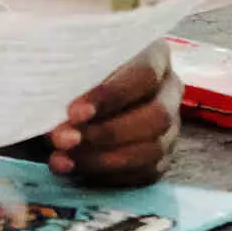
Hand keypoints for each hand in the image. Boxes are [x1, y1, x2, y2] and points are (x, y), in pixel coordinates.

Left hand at [48, 42, 181, 186]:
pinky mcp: (161, 157)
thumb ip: (69, 78)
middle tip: (65, 140)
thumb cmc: (75, 71)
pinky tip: (76, 170)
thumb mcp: (74, 64)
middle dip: (107, 133)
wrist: (77, 95)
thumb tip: (61, 116)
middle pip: (156, 116)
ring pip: (152, 150)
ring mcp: (170, 126)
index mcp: (155, 55)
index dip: (111, 95)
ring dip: (102, 159)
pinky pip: (144, 173)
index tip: (74, 112)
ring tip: (62, 159)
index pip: (144, 75)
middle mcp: (170, 90)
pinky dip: (107, 175)